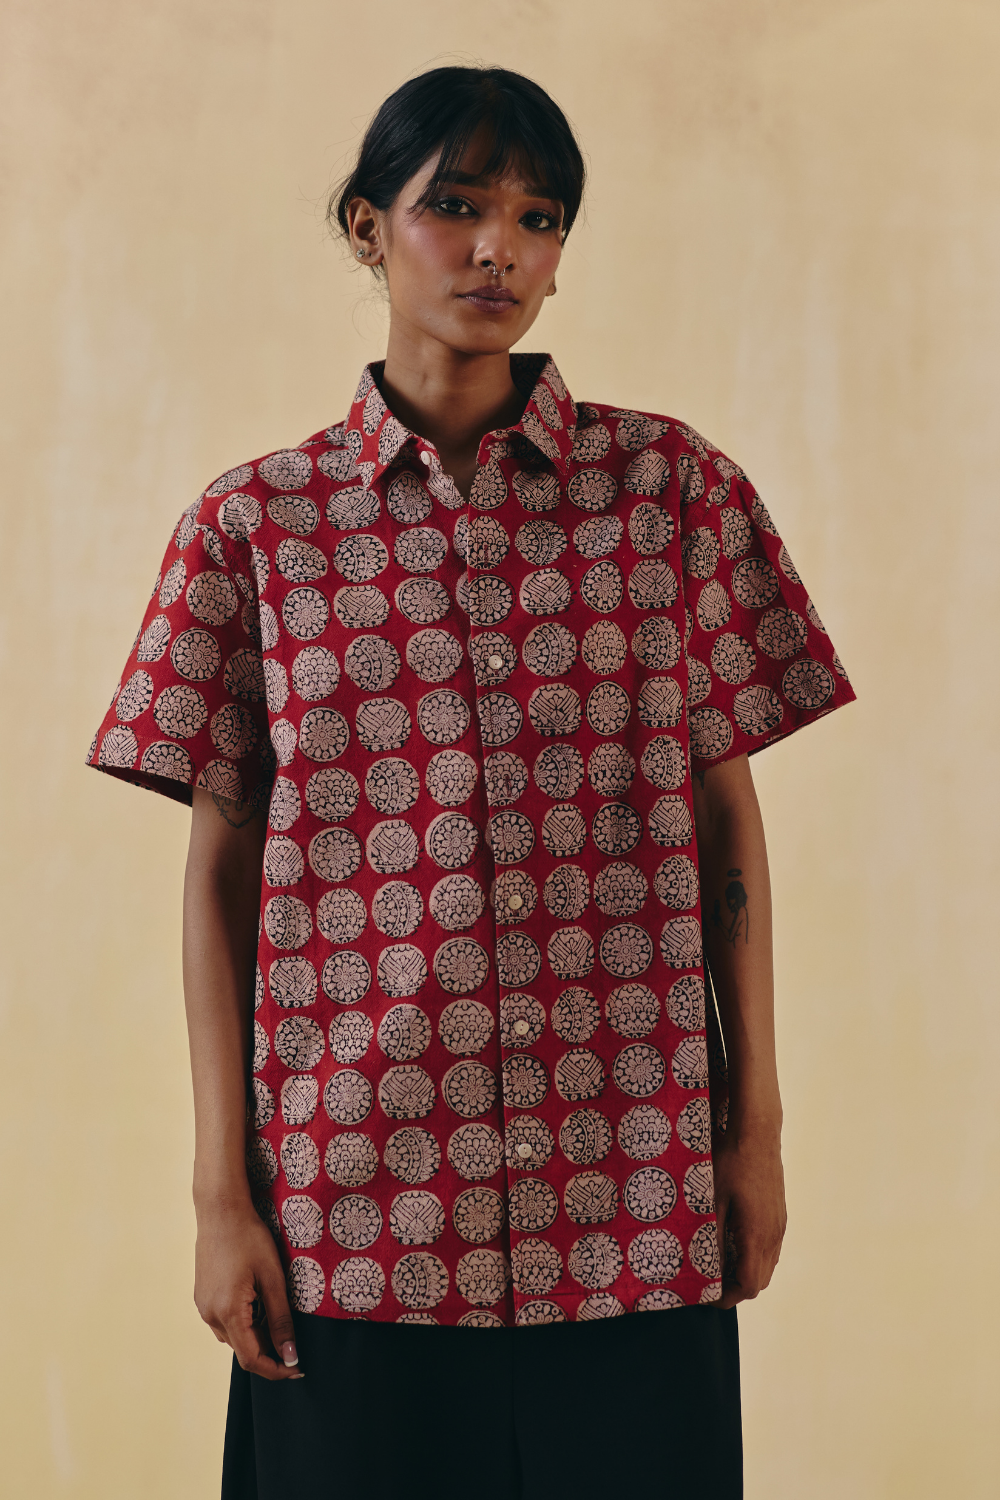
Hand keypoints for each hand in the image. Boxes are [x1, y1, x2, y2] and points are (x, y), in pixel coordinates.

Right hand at [194, 1201, 302, 1380]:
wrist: (221, 1211)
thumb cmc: (250, 1238)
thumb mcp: (272, 1278)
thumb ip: (280, 1319)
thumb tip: (290, 1354)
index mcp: (229, 1312)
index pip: (252, 1359)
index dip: (276, 1370)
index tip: (298, 1370)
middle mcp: (210, 1315)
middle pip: (242, 1350)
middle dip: (269, 1353)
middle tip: (295, 1343)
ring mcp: (203, 1307)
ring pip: (233, 1337)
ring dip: (256, 1336)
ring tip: (276, 1314)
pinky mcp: (202, 1298)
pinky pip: (224, 1322)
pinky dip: (243, 1323)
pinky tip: (258, 1303)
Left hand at [713, 1124, 785, 1309]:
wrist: (757, 1131)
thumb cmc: (731, 1162)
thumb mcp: (713, 1200)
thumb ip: (713, 1237)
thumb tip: (707, 1268)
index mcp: (757, 1235)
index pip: (748, 1285)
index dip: (727, 1297)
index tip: (708, 1295)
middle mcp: (773, 1234)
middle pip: (759, 1281)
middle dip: (735, 1288)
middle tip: (709, 1282)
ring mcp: (779, 1224)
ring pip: (767, 1265)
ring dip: (746, 1273)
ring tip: (719, 1265)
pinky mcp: (780, 1213)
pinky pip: (771, 1248)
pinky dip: (754, 1257)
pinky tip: (734, 1243)